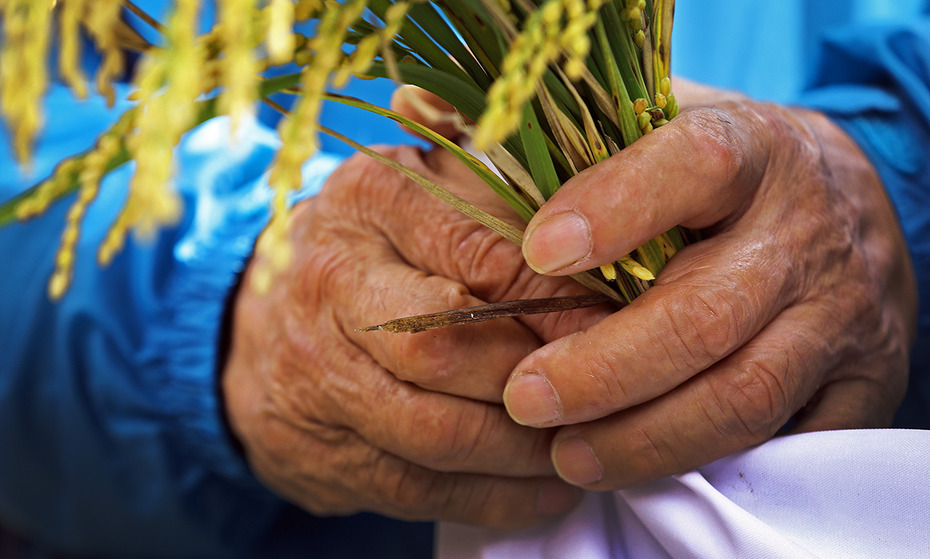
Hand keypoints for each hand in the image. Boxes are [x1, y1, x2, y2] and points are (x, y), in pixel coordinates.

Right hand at [221, 145, 601, 527]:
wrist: (259, 329)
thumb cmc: (375, 249)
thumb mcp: (426, 191)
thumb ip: (498, 186)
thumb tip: (603, 202)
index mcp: (368, 201)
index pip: (478, 252)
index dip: (557, 296)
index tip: (617, 320)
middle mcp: (330, 282)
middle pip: (446, 345)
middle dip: (536, 376)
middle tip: (604, 389)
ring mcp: (316, 374)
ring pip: (437, 431)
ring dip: (525, 450)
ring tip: (586, 443)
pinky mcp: (321, 450)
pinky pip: (421, 489)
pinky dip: (498, 497)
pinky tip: (548, 486)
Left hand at [504, 80, 917, 488]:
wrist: (857, 211)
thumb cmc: (730, 178)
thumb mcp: (678, 130)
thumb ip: (588, 145)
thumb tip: (457, 150)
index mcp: (753, 150)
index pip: (692, 166)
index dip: (615, 208)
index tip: (538, 251)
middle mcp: (804, 233)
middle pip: (704, 314)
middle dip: (604, 370)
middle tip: (524, 399)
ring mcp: (838, 315)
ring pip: (742, 393)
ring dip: (644, 437)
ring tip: (566, 455)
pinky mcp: (860, 383)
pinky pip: (785, 442)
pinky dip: (704, 464)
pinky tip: (639, 466)